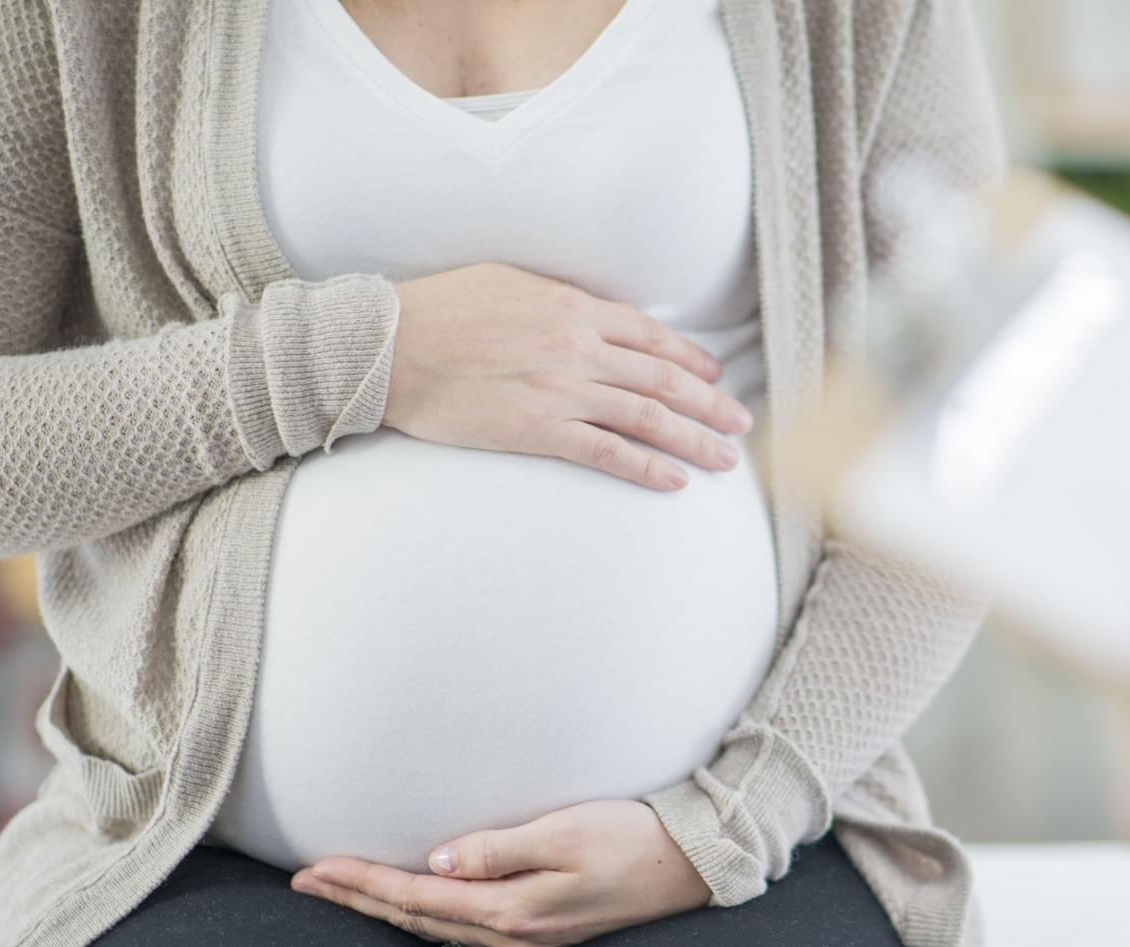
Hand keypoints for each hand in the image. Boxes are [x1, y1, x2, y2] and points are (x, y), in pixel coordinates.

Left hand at [290, 800, 712, 946]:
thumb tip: (435, 862)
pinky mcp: (541, 926)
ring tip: (342, 892)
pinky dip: (422, 914)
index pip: (416, 897)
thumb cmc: (634, 837)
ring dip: (383, 909)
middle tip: (304, 883)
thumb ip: (498, 848)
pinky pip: (461, 927)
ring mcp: (528, 934)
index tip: (314, 868)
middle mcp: (513, 931)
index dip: (361, 882)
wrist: (692, 865)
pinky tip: (412, 904)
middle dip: (356, 900)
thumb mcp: (566, 832)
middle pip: (414, 919)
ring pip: (435, 928)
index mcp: (513, 909)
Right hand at [384, 263, 755, 490]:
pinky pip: (606, 452)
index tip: (715, 377)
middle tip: (741, 425)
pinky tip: (673, 481)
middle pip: (663, 379)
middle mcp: (578, 348)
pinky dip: (645, 467)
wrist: (388, 345)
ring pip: (647, 417)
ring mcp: (560, 390)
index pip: (651, 336)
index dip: (691, 359)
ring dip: (693, 441)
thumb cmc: (442, 309)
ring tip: (724, 461)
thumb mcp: (510, 282)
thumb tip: (596, 315)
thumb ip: (560, 300)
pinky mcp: (537, 429)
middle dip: (710, 405)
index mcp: (573, 307)